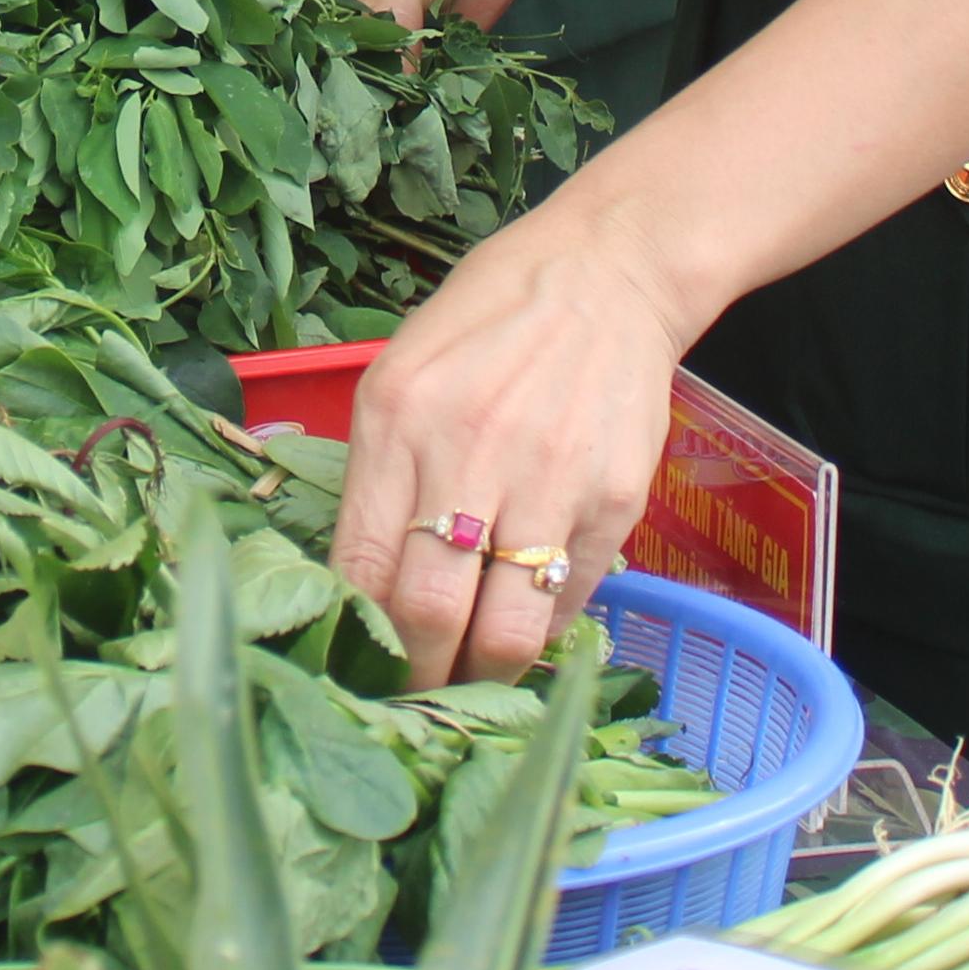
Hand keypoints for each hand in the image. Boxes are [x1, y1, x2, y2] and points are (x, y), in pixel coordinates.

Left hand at [329, 189, 699, 684]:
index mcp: (397, 420)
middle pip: (428, 612)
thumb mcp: (400, 376)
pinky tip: (524, 627)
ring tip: (469, 680)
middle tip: (411, 694)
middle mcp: (468, 453)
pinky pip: (569, 602)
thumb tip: (363, 586)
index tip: (354, 667)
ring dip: (481, 675)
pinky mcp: (614, 501)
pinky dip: (542, 632)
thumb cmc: (488, 322)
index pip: (361, 566)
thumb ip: (378, 475)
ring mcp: (548, 481)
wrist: (607, 274)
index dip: (355, 636)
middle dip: (414, 675)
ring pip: (505, 629)